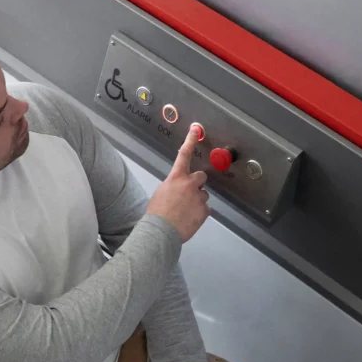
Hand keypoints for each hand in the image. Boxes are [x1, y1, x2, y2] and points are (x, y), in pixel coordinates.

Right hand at [146, 124, 208, 241]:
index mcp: (176, 178)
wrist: (161, 231)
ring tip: (185, 212)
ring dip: (197, 201)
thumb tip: (179, 189)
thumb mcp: (161, 193)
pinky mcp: (204, 211)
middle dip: (197, 184)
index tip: (196, 129)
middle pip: (201, 177)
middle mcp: (189, 184)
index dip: (190, 140)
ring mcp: (199, 197)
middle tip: (189, 194)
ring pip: (203, 195)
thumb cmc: (156, 214)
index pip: (184, 154)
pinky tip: (189, 219)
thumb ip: (173, 187)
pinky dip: (199, 214)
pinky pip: (205, 209)